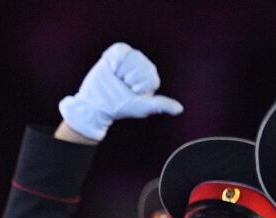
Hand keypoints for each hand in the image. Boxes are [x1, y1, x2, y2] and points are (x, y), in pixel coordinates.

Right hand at [58, 43, 182, 141]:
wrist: (95, 105)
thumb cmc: (119, 107)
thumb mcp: (141, 107)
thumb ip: (160, 105)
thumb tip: (180, 110)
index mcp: (150, 78)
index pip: (148, 73)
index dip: (137, 83)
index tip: (130, 92)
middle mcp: (142, 67)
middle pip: (139, 62)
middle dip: (127, 76)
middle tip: (121, 86)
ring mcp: (130, 60)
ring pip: (130, 55)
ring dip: (119, 69)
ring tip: (115, 78)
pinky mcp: (117, 54)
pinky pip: (119, 49)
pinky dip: (112, 58)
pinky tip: (110, 67)